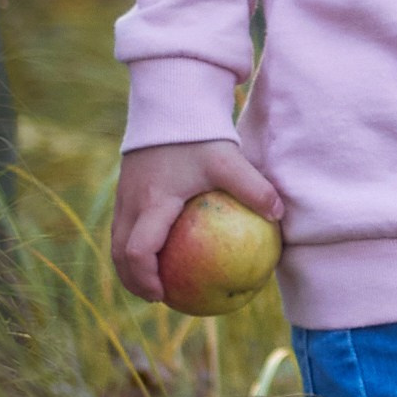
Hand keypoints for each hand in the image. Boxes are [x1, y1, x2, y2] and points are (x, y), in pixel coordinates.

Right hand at [112, 137, 283, 302]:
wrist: (171, 101)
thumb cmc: (199, 135)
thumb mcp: (228, 160)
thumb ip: (253, 187)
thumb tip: (280, 214)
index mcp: (152, 202)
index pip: (137, 250)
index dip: (145, 277)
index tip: (163, 294)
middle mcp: (130, 202)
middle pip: (118, 253)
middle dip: (133, 280)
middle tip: (158, 296)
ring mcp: (124, 195)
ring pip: (117, 240)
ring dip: (130, 265)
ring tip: (156, 281)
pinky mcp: (126, 188)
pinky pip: (125, 226)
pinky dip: (136, 244)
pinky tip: (162, 251)